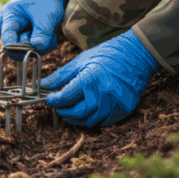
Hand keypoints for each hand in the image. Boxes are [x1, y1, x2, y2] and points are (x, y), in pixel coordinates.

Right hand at [0, 0, 65, 53]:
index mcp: (9, 18)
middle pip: (17, 48)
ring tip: (51, 34)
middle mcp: (9, 26)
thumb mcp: (46, 14)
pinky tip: (49, 35)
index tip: (35, 49)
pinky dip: (44, 45)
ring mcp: (17, 32)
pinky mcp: (25, 36)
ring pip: (27, 50)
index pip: (8, 41)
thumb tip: (38, 48)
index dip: (19, 49)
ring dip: (42, 46)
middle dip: (35, 46)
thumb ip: (42, 32)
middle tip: (49, 37)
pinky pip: (33, 48)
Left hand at [42, 29, 158, 127]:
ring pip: (90, 121)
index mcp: (90, 79)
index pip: (65, 97)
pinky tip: (87, 113)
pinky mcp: (125, 109)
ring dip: (77, 119)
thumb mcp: (80, 61)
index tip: (49, 100)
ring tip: (70, 112)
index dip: (54, 101)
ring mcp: (116, 103)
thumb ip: (61, 76)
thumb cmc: (106, 55)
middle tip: (58, 108)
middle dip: (64, 112)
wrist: (136, 56)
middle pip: (77, 113)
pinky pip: (105, 122)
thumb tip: (43, 85)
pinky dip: (93, 119)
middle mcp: (103, 94)